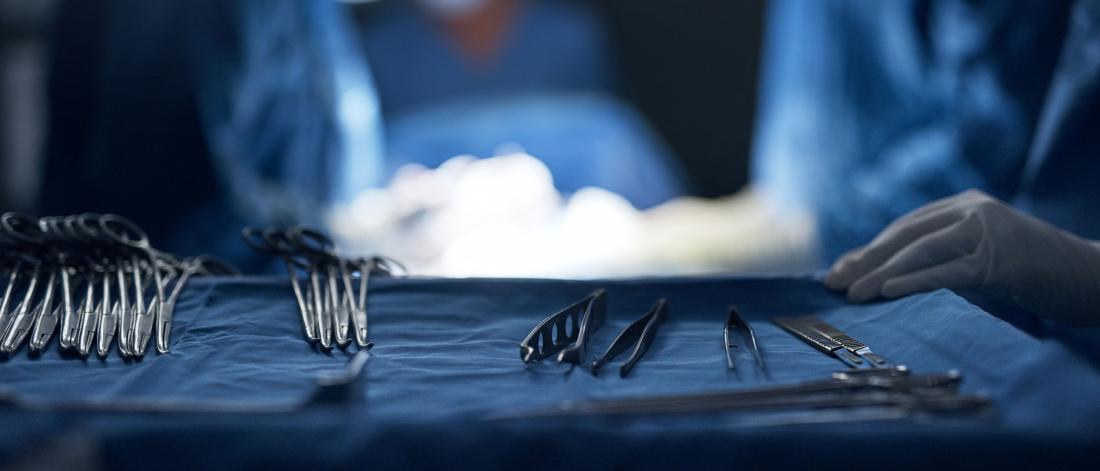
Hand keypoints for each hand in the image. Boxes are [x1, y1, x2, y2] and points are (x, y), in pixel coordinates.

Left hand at [825, 190, 1099, 324]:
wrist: (1091, 278)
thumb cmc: (1032, 275)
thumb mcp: (978, 260)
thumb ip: (939, 259)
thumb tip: (881, 278)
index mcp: (964, 205)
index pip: (904, 228)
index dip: (869, 251)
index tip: (838, 272)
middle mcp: (972, 210)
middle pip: (906, 235)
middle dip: (866, 261)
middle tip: (834, 283)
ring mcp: (988, 231)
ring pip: (921, 250)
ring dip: (882, 273)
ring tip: (853, 294)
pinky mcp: (1001, 258)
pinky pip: (949, 270)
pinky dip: (915, 280)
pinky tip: (889, 292)